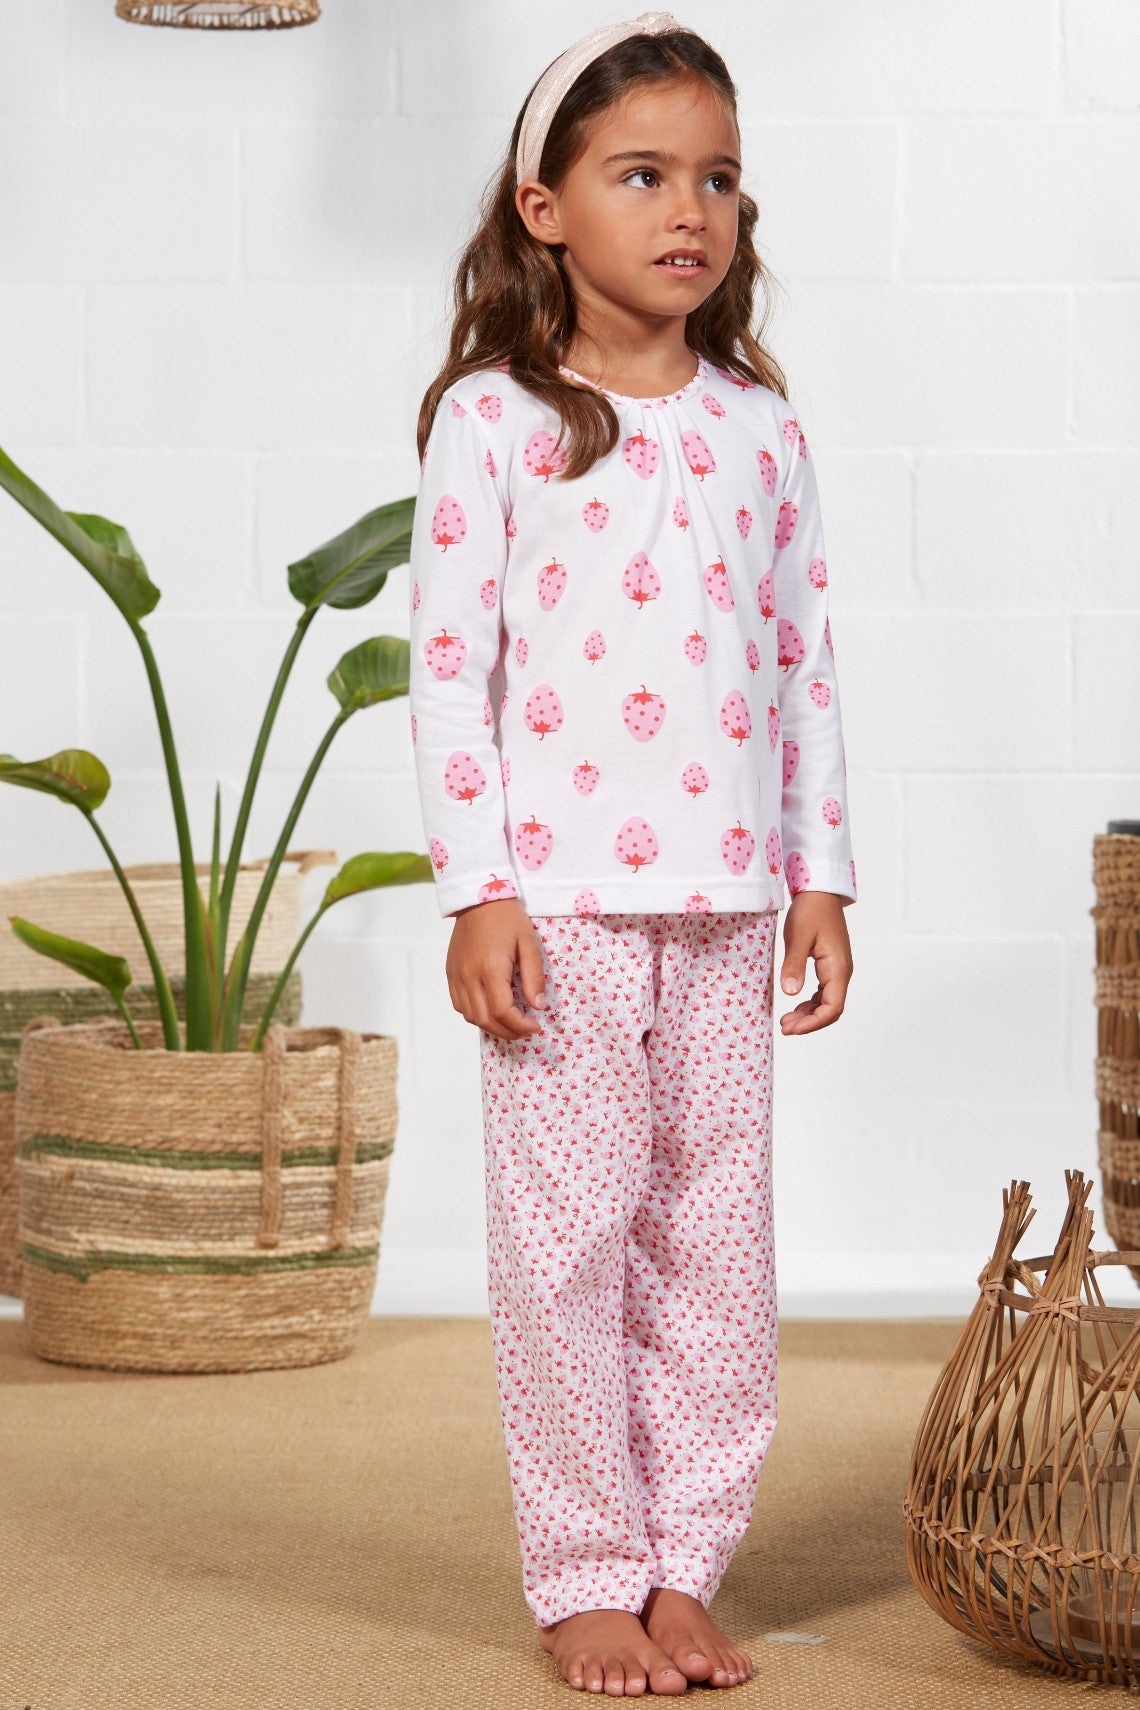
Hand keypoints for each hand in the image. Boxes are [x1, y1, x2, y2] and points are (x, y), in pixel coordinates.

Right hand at [445, 898, 546, 1041]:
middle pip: (485, 1020)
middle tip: (525, 1030)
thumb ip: (533, 976)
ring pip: (470, 1016)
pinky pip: (460, 1005)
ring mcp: (456, 976)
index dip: (520, 1025)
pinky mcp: (450, 973)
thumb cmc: (507, 918)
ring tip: (510, 1023)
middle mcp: (469, 976)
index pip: (503, 1011)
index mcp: (490, 968)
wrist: (478, 899)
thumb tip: (537, 1006)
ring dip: (491, 1026)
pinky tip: (491, 1010)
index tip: (535, 1026)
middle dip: (508, 1032)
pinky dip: (476, 1015)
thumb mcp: (528, 943)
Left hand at [778, 891, 852, 1035]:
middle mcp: (842, 972)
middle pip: (831, 1009)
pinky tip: (795, 1006)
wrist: (820, 891)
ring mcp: (837, 969)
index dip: (813, 1023)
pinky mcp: (830, 965)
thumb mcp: (798, 937)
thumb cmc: (810, 910)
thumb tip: (791, 993)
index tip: (791, 1028)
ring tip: (787, 1021)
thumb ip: (795, 965)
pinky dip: (810, 1003)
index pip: (832, 1007)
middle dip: (809, 1022)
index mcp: (838, 968)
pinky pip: (824, 992)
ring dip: (809, 1014)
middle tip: (785, 1028)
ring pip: (827, 1002)